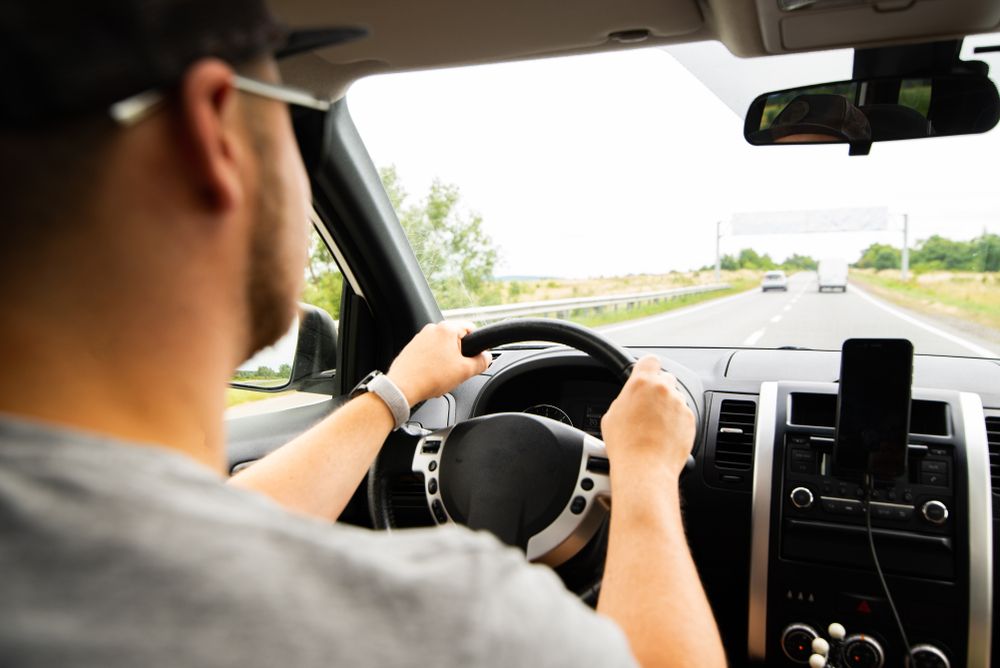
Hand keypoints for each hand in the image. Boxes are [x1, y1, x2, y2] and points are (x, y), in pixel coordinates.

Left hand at [386, 321, 490, 404]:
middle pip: (456, 339)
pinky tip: (432, 376)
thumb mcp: (465, 371)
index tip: (475, 358)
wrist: (403, 387)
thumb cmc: (431, 377)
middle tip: (457, 370)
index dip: (477, 345)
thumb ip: (481, 362)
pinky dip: (433, 363)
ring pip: (442, 347)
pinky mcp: (411, 348)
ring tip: (442, 376)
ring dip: (446, 360)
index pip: (471, 329)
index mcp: (447, 329)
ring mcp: (420, 337)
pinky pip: (429, 353)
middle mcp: (432, 329)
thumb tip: (487, 358)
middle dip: (459, 355)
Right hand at [600, 355, 694, 479]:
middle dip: (658, 390)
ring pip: (676, 398)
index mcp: (641, 382)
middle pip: (665, 379)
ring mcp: (680, 404)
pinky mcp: (690, 420)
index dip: (647, 367)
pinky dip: (677, 423)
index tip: (646, 373)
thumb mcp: (612, 415)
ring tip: (655, 427)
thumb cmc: (625, 445)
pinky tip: (664, 436)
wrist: (645, 468)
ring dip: (668, 408)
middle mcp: (664, 389)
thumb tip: (631, 399)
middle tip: (647, 407)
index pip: (650, 360)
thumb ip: (626, 398)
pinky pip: (684, 415)